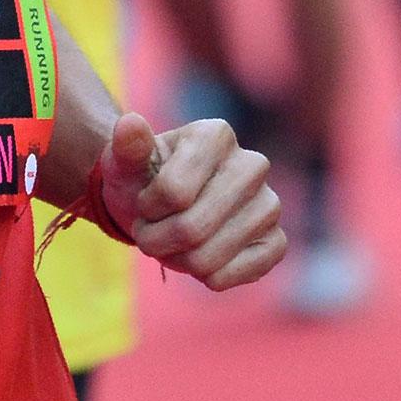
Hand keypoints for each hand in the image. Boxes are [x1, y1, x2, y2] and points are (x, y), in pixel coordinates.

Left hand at [100, 113, 284, 290]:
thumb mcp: (124, 162)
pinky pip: (240, 274)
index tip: (143, 202)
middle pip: (191, 228)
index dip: (147, 208)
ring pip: (209, 257)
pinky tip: (201, 259)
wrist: (161, 208)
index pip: (174, 191)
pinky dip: (208, 277)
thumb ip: (127, 147)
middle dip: (156, 240)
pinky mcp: (277, 241)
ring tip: (172, 243)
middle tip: (149, 233)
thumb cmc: (142, 179)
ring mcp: (269, 204)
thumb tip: (130, 123)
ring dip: (177, 260)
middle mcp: (252, 165)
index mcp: (216, 134)